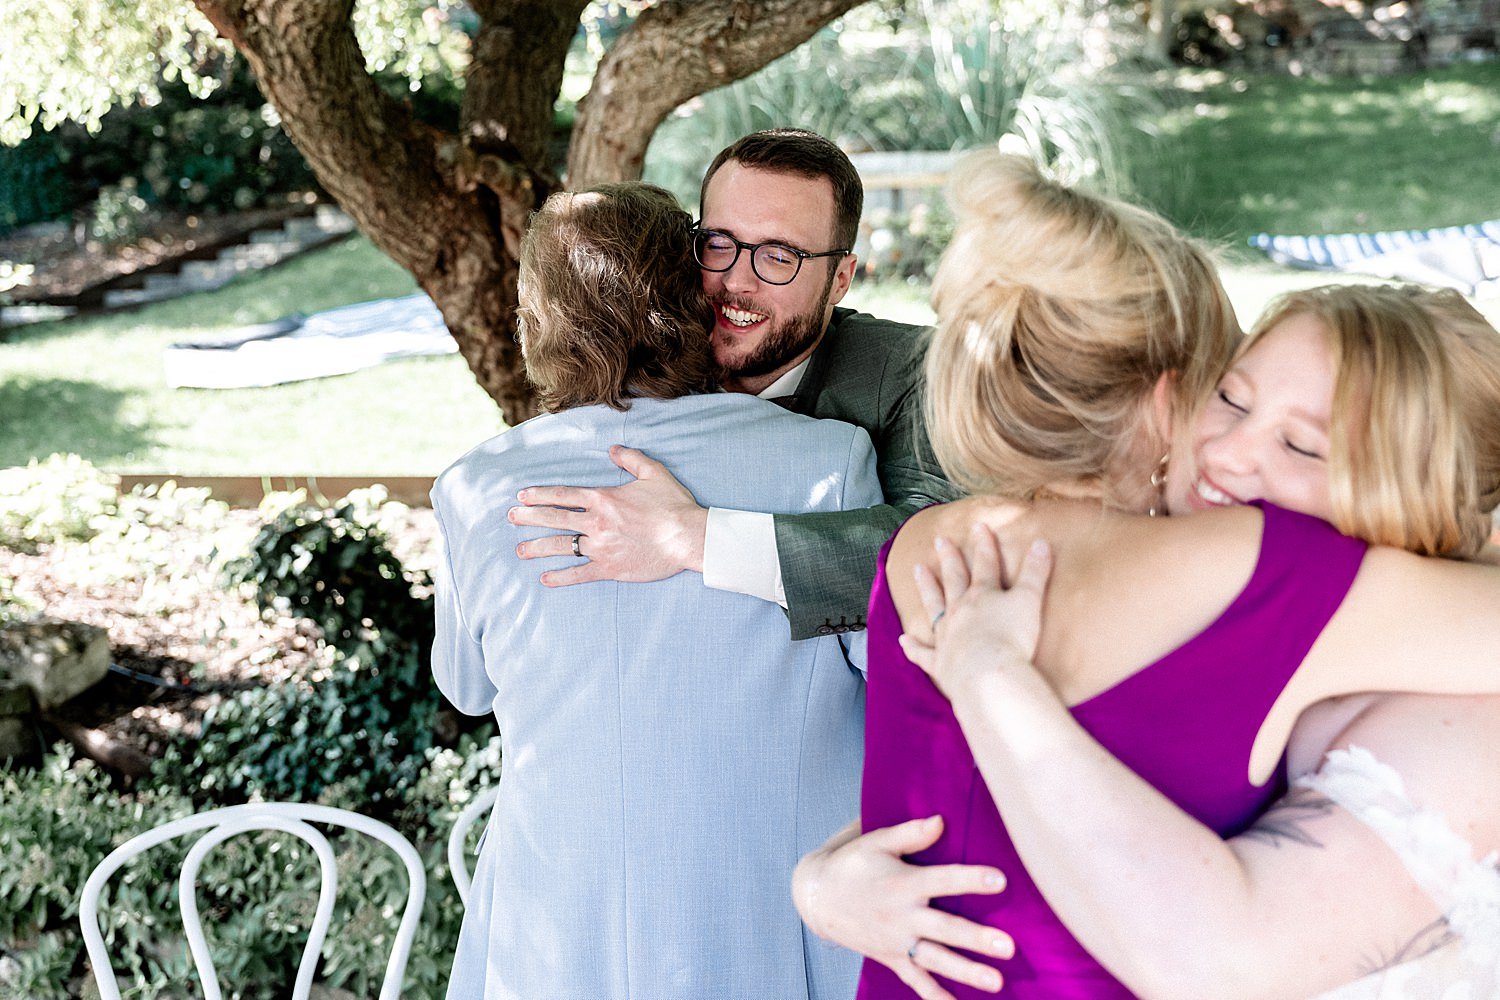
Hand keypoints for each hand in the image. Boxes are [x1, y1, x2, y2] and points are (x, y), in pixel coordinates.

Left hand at [508, 445, 707, 585]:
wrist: (688, 537)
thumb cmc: (673, 505)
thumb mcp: (654, 472)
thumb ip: (630, 458)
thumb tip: (613, 449)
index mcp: (603, 498)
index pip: (562, 495)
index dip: (539, 495)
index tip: (521, 497)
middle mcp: (596, 522)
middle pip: (554, 519)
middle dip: (528, 518)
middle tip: (510, 518)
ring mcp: (601, 547)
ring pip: (561, 546)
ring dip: (537, 548)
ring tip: (520, 551)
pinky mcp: (610, 568)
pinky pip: (579, 574)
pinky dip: (561, 577)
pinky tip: (545, 579)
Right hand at [794, 816, 1012, 998]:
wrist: (818, 898)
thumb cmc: (853, 864)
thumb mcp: (876, 842)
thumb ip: (911, 833)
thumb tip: (941, 820)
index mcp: (902, 883)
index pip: (943, 880)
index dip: (971, 879)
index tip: (1001, 880)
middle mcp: (902, 916)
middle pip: (945, 928)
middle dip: (976, 939)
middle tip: (1008, 947)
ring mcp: (896, 942)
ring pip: (935, 959)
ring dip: (966, 971)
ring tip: (996, 982)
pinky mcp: (891, 959)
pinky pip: (916, 981)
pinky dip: (936, 996)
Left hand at [899, 526, 1050, 700]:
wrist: (987, 674)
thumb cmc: (1012, 638)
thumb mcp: (1030, 600)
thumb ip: (1036, 572)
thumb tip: (1041, 542)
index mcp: (984, 595)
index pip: (986, 564)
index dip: (984, 544)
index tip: (978, 526)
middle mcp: (961, 611)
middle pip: (954, 579)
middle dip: (950, 559)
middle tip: (940, 540)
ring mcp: (947, 635)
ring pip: (934, 606)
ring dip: (926, 587)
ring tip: (918, 570)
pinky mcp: (940, 662)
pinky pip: (923, 653)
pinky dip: (913, 647)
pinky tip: (904, 639)